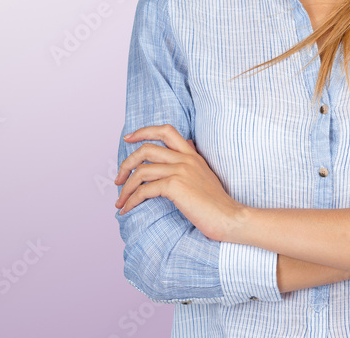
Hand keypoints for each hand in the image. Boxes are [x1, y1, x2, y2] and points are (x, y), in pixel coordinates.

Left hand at [114, 124, 245, 241]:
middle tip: (118, 179)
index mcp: (192, 155)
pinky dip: (131, 200)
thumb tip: (187, 143)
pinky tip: (127, 209)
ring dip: (125, 187)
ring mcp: (180, 171)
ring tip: (120, 201)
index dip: (143, 131)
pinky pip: (144, 190)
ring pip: (141, 170)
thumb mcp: (205, 175)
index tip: (127, 139)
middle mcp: (185, 159)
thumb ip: (193, 160)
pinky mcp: (175, 186)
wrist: (231, 219)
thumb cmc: (217, 204)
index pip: (165, 131)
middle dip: (126, 163)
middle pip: (146, 149)